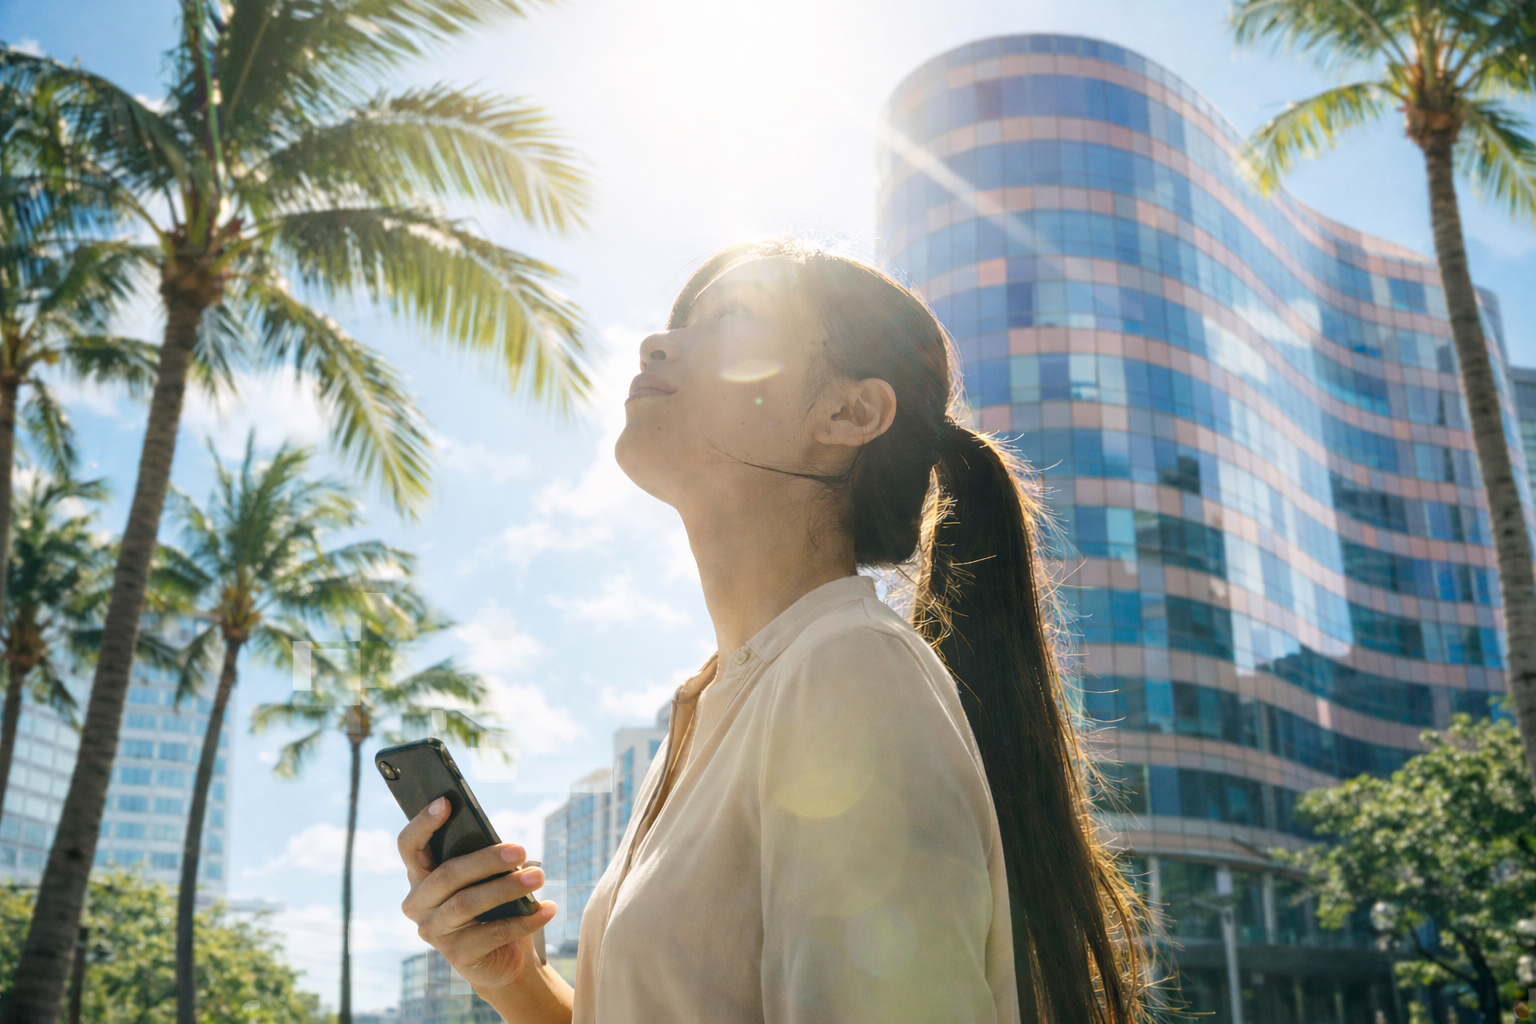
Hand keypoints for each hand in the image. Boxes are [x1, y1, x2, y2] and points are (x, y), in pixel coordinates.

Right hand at [398, 798, 556, 991]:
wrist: (503, 956)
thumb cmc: (493, 905)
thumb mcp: (486, 877)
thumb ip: (482, 858)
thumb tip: (504, 845)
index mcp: (420, 876)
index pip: (409, 846)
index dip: (423, 823)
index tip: (446, 802)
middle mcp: (418, 904)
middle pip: (447, 874)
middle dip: (486, 859)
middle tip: (521, 850)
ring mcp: (434, 932)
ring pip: (467, 903)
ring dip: (507, 888)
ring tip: (539, 877)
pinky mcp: (456, 956)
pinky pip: (492, 934)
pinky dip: (525, 920)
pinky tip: (548, 909)